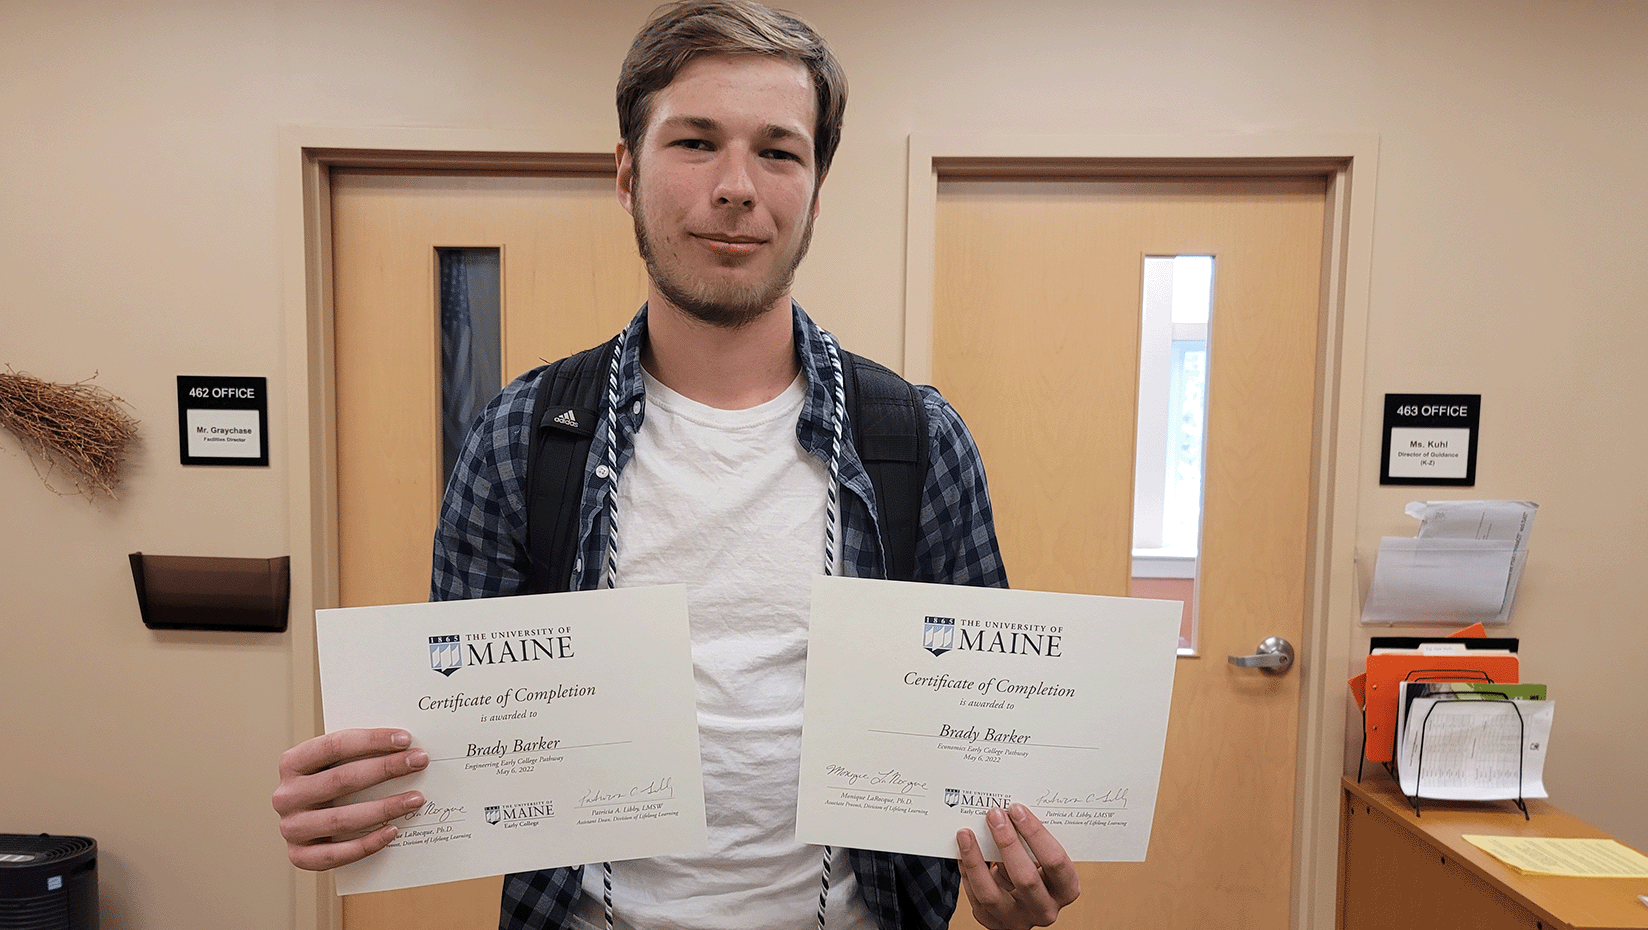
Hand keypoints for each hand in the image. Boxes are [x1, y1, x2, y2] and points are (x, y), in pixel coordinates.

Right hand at [272, 728, 429, 870]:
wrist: (302, 820)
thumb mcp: (332, 763)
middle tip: (418, 762)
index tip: (404, 740)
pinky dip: (367, 844)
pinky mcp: (299, 855)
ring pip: (342, 819)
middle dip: (386, 769)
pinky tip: (392, 831)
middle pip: (342, 780)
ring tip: (415, 799)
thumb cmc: (327, 784)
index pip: (334, 746)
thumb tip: (404, 748)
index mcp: (292, 763)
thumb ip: (357, 755)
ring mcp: (291, 827)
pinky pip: (336, 854)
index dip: (371, 741)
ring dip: (384, 808)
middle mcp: (286, 795)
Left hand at [956, 803, 1080, 928]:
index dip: (1036, 834)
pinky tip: (962, 850)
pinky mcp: (994, 924)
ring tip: (965, 833)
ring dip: (975, 860)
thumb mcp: (1042, 858)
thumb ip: (1031, 841)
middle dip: (1007, 842)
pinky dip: (967, 871)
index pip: (1055, 861)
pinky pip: (976, 898)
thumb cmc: (1035, 869)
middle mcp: (1045, 910)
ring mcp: (1018, 921)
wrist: (1022, 899)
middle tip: (994, 815)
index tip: (1017, 809)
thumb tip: (1005, 810)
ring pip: (991, 894)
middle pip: (1026, 879)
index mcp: (1066, 889)